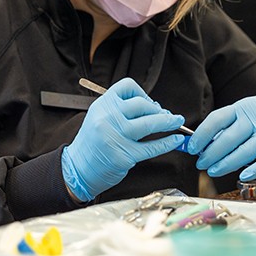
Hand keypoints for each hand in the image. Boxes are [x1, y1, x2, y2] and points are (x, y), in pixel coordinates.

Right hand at [62, 77, 184, 201]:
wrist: (77, 169)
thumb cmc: (93, 143)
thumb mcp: (100, 117)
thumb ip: (121, 110)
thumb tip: (156, 108)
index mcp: (102, 104)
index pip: (128, 87)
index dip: (143, 94)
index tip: (151, 104)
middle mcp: (108, 117)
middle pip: (142, 105)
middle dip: (160, 110)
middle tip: (170, 116)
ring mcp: (116, 136)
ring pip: (150, 123)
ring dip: (168, 122)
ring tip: (178, 123)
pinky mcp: (124, 156)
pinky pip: (152, 147)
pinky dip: (168, 143)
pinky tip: (176, 141)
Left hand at [187, 86, 255, 180]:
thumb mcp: (246, 110)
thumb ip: (228, 125)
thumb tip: (204, 144)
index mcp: (242, 109)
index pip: (217, 120)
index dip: (202, 134)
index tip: (192, 147)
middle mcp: (254, 121)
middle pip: (228, 138)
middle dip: (211, 153)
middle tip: (201, 163)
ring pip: (245, 151)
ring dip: (227, 163)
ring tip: (213, 171)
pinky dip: (255, 169)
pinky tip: (243, 175)